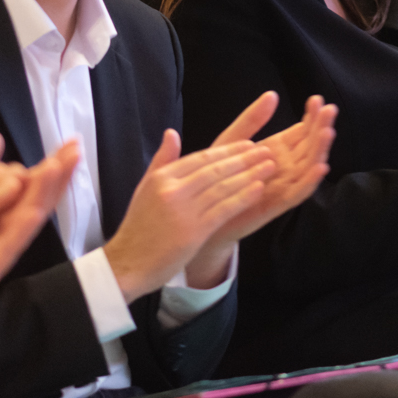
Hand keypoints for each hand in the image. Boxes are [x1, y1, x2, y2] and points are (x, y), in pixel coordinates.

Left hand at [0, 132, 80, 347]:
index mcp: (1, 216)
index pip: (32, 187)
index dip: (53, 165)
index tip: (74, 142)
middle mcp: (4, 236)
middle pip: (36, 202)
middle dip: (56, 177)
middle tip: (74, 152)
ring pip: (22, 226)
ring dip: (40, 199)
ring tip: (54, 173)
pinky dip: (13, 236)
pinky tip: (25, 217)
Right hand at [102, 133, 274, 301]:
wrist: (127, 264)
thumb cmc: (139, 228)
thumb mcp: (145, 188)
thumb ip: (162, 160)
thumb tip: (172, 133)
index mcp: (161, 177)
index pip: (201, 157)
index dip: (228, 150)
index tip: (249, 143)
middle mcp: (171, 189)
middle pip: (214, 168)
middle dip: (244, 158)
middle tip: (266, 150)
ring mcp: (182, 210)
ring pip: (222, 186)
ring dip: (249, 175)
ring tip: (270, 166)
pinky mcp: (193, 231)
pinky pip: (224, 209)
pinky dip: (243, 197)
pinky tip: (259, 189)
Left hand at [187, 93, 338, 285]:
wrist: (202, 213)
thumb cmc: (216, 176)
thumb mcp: (232, 141)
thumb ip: (252, 120)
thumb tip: (272, 94)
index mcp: (275, 150)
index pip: (300, 132)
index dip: (310, 117)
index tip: (316, 99)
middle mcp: (284, 167)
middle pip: (309, 146)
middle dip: (320, 127)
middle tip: (330, 109)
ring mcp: (282, 186)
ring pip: (308, 167)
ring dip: (320, 150)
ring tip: (328, 131)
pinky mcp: (275, 205)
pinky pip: (297, 193)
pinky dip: (310, 181)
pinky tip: (320, 167)